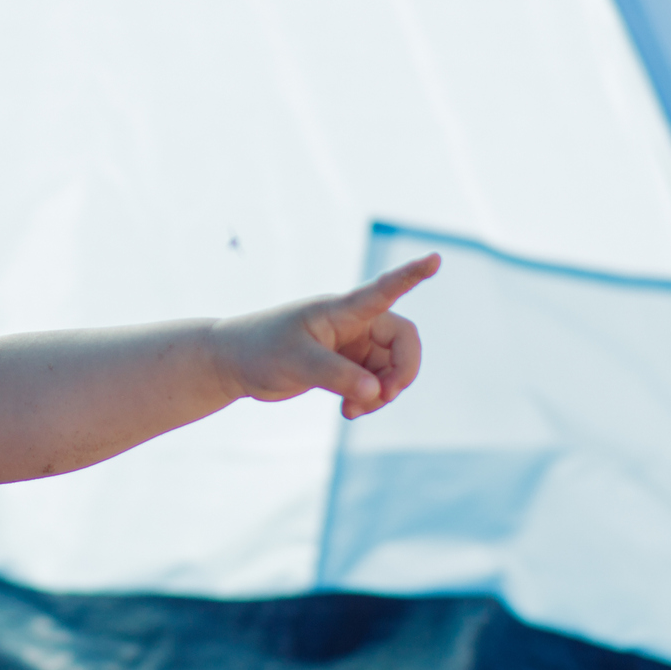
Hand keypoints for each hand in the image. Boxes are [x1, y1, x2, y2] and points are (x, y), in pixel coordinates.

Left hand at [218, 253, 439, 419]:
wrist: (234, 364)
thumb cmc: (260, 350)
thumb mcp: (297, 363)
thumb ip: (337, 376)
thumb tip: (376, 390)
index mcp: (341, 309)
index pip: (384, 289)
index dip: (412, 275)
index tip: (435, 258)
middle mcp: (353, 323)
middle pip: (403, 342)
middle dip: (402, 372)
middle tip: (383, 397)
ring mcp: (352, 345)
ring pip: (391, 367)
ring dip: (382, 392)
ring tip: (353, 410)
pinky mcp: (346, 365)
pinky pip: (375, 383)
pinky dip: (369, 399)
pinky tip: (349, 411)